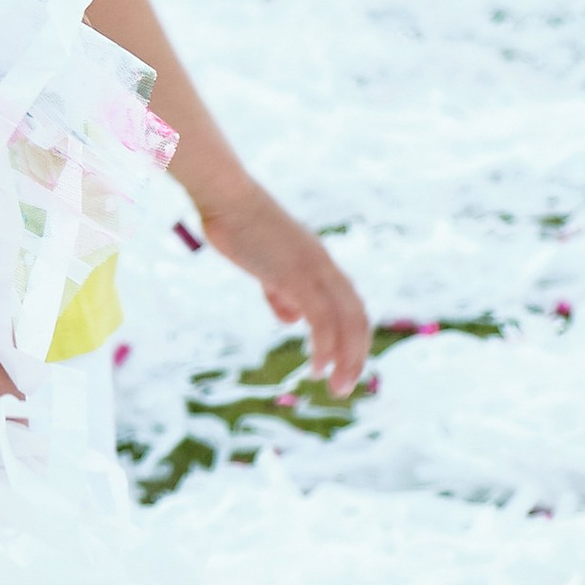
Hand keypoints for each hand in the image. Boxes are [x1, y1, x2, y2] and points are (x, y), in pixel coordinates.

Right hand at [192, 183, 370, 396]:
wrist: (226, 198)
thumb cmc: (238, 226)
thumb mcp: (265, 265)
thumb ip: (280, 291)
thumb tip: (292, 320)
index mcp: (320, 263)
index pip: (351, 306)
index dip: (353, 337)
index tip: (345, 364)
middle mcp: (326, 267)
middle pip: (358, 317)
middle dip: (357, 355)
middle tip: (345, 386)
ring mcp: (314, 271)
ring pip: (346, 322)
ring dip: (346, 358)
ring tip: (336, 386)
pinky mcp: (298, 276)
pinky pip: (322, 320)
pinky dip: (325, 347)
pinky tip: (318, 368)